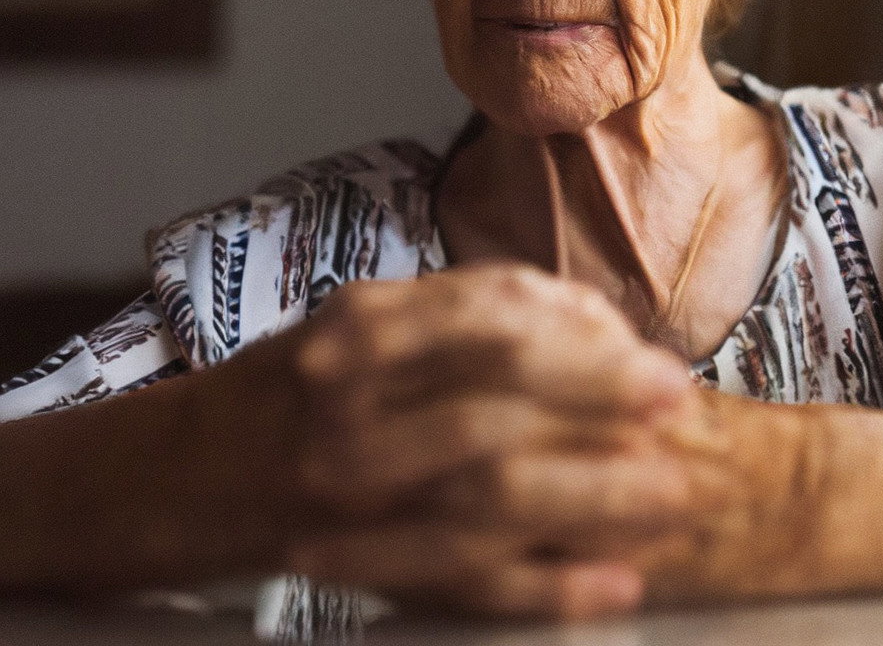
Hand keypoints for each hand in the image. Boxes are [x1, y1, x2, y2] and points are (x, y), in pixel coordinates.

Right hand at [207, 264, 694, 615]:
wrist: (187, 468)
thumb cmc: (303, 383)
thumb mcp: (371, 317)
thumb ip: (469, 313)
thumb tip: (594, 327)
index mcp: (366, 325)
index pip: (493, 321)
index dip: (588, 343)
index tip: (656, 359)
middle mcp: (352, 402)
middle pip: (496, 404)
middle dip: (603, 407)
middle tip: (679, 411)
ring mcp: (349, 489)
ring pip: (487, 495)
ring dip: (593, 497)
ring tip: (671, 494)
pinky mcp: (353, 562)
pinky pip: (461, 580)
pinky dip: (546, 586)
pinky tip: (615, 583)